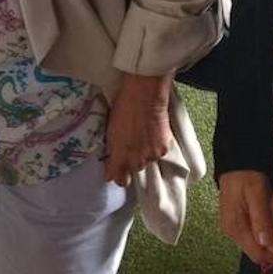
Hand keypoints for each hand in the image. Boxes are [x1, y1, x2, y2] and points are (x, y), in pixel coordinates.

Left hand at [103, 72, 173, 186]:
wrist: (143, 94)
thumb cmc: (123, 107)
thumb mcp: (110, 130)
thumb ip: (111, 151)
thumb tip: (109, 169)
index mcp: (117, 156)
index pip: (118, 179)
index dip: (117, 175)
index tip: (116, 169)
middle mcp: (134, 161)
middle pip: (134, 170)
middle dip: (132, 161)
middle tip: (131, 144)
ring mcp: (149, 156)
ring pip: (147, 162)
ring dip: (145, 154)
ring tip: (143, 136)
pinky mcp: (162, 150)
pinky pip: (159, 154)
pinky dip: (156, 146)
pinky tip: (153, 133)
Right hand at [218, 171, 272, 265]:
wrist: (237, 164)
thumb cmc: (247, 176)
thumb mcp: (257, 194)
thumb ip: (260, 218)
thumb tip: (265, 242)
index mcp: (235, 227)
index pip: (257, 255)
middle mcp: (231, 231)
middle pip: (256, 253)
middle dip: (272, 249)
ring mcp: (233, 228)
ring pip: (254, 246)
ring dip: (267, 241)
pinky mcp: (236, 223)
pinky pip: (252, 236)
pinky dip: (262, 234)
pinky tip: (269, 223)